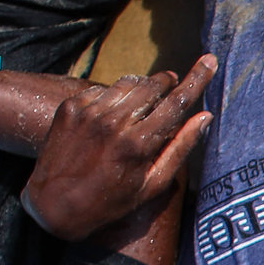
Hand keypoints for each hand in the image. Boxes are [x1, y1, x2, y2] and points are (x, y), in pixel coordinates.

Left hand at [22, 56, 215, 242]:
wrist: (54, 204)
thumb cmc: (111, 201)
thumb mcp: (152, 184)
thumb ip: (180, 148)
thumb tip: (205, 116)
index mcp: (139, 143)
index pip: (176, 101)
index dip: (197, 79)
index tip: (209, 60)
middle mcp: (114, 122)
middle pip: (153, 86)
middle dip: (167, 82)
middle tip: (171, 86)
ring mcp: (89, 112)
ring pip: (128, 83)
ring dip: (141, 88)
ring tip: (141, 103)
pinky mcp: (71, 107)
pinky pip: (102, 90)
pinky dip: (113, 97)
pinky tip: (112, 115)